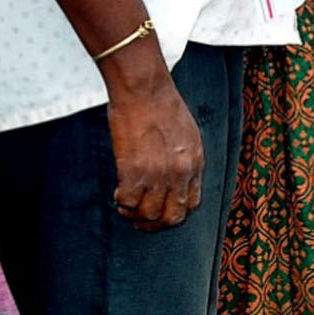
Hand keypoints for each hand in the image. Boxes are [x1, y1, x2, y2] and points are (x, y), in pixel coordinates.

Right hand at [106, 79, 204, 230]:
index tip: (160, 211)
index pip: (191, 205)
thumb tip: (175, 179)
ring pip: (149, 215)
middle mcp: (180, 172)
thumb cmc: (163, 107)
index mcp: (195, 163)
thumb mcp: (188, 135)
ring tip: (126, 206)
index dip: (174, 213)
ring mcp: (158, 174)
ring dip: (134, 216)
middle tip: (139, 219)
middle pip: (172, 217)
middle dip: (154, 224)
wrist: (145, 91)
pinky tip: (118, 193)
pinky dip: (122, 204)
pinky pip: (128, 203)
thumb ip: (183, 159)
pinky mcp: (134, 170)